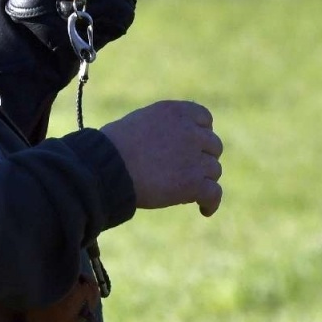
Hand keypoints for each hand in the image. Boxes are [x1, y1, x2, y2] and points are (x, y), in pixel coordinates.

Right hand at [100, 100, 223, 216]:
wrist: (107, 167)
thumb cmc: (111, 147)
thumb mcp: (141, 122)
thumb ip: (163, 127)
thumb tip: (170, 143)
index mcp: (176, 112)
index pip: (205, 118)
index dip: (202, 133)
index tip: (195, 146)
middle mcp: (190, 131)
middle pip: (213, 146)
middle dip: (202, 158)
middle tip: (187, 171)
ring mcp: (194, 157)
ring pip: (214, 171)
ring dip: (204, 180)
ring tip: (189, 192)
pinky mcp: (193, 183)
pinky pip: (214, 193)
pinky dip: (211, 202)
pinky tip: (204, 209)